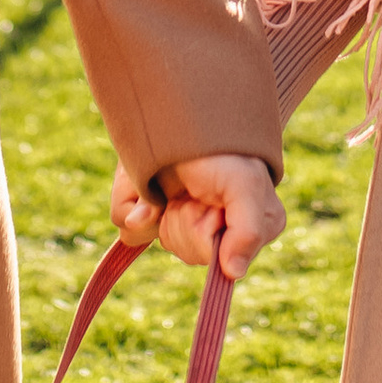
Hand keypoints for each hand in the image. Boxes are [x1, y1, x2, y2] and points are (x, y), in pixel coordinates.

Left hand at [110, 153, 284, 284]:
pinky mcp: (144, 213)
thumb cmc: (221, 146)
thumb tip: (233, 273)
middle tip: (196, 192)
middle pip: (193, 253)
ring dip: (166, 212)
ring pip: (165, 241)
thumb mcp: (245, 185)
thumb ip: (249, 231)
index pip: (228, 261)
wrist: (174, 109)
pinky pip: (130, 228)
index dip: (216, 235)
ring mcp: (178, 220)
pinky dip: (134, 206)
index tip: (219, 210)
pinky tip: (151, 190)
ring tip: (177, 184)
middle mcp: (214, 227)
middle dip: (190, 222)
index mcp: (251, 225)